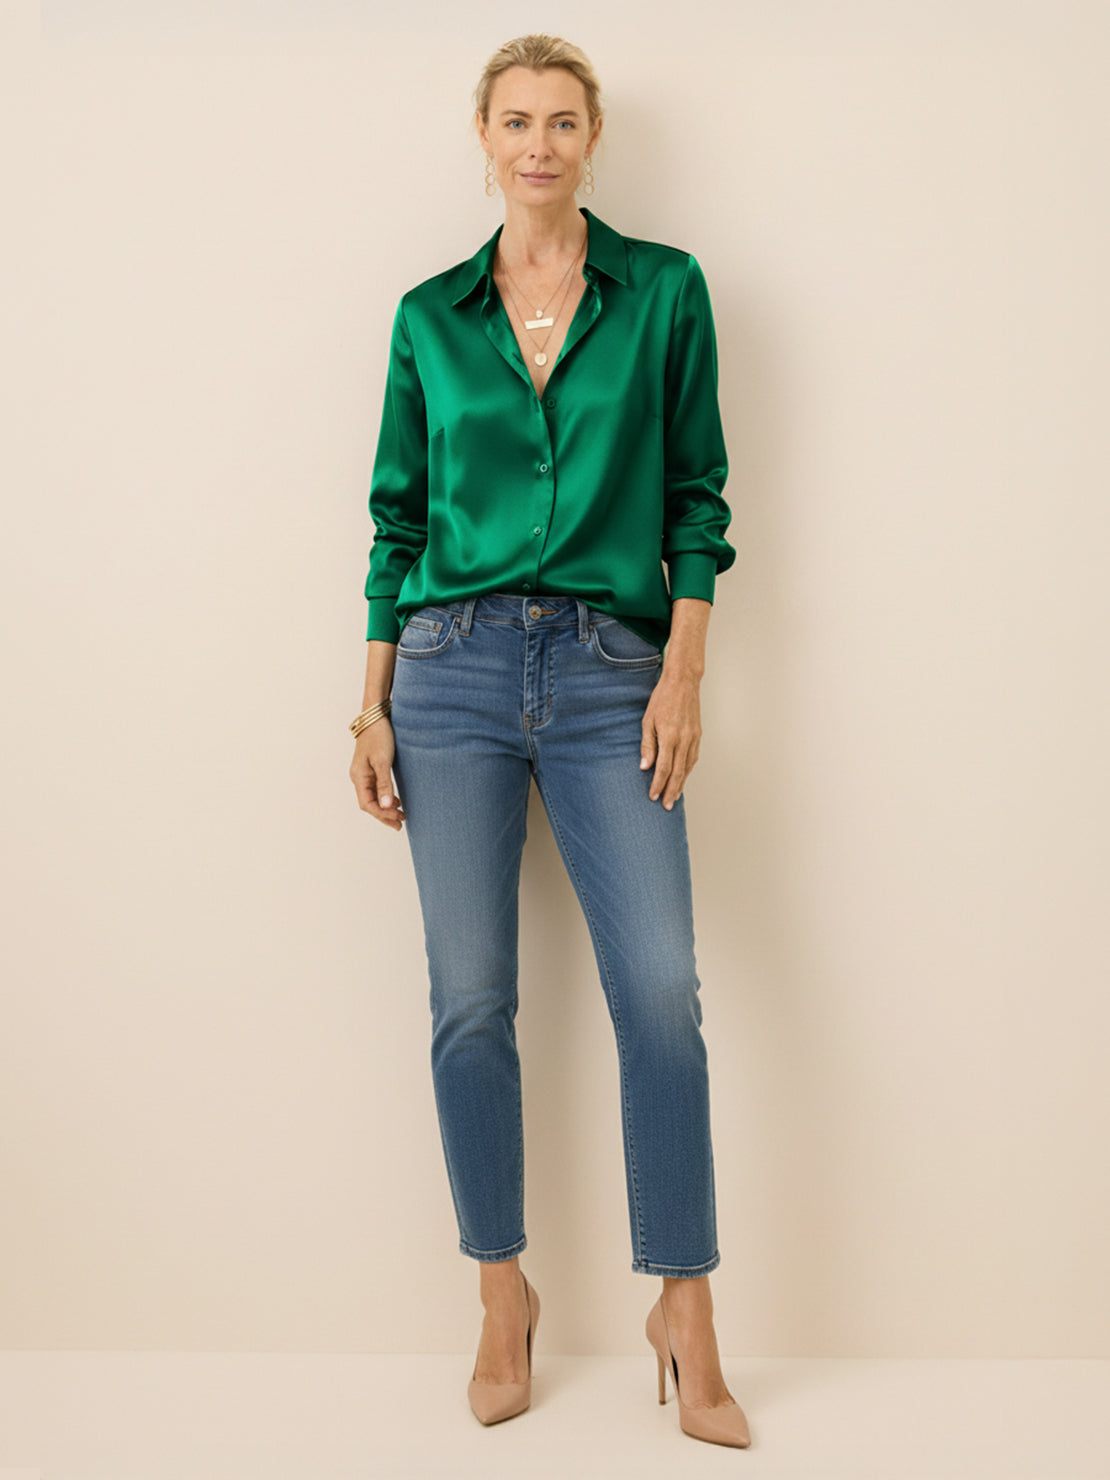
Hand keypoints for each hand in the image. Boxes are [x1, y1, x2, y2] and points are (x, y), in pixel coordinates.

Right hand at [350, 718, 406, 830]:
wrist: (376, 716)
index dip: (382, 815)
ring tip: (400, 815)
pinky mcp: (371, 767)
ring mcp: (364, 772)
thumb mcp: (383, 761)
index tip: (397, 820)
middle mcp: (359, 777)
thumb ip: (385, 784)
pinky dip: (385, 797)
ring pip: (373, 797)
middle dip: (384, 815)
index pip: (367, 804)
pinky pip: (376, 789)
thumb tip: (386, 806)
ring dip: (385, 807)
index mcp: (359, 777)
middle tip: (400, 824)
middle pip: (369, 803)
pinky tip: (395, 800)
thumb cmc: (379, 736)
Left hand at [640, 669, 701, 808]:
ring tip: (675, 797)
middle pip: (678, 773)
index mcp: (669, 736)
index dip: (658, 784)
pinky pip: (693, 758)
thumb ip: (647, 745)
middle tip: (667, 806)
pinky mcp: (698, 735)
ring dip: (681, 784)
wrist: (683, 682)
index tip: (652, 796)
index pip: (664, 768)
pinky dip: (688, 771)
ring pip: (688, 768)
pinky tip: (683, 777)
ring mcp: (693, 738)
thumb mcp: (647, 720)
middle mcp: (684, 740)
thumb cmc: (662, 698)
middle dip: (671, 791)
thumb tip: (645, 767)